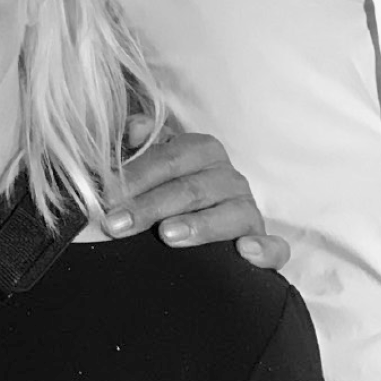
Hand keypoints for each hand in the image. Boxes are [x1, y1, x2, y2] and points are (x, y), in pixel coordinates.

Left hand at [103, 118, 290, 269]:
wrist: (185, 227)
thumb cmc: (159, 191)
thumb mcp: (144, 166)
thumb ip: (136, 145)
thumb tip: (134, 128)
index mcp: (199, 151)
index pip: (168, 158)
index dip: (135, 176)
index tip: (106, 195)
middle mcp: (227, 176)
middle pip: (190, 188)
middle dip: (149, 206)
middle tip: (116, 225)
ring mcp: (248, 209)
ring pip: (229, 213)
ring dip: (199, 225)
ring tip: (167, 236)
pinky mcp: (262, 242)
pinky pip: (274, 247)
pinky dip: (264, 249)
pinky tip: (244, 252)